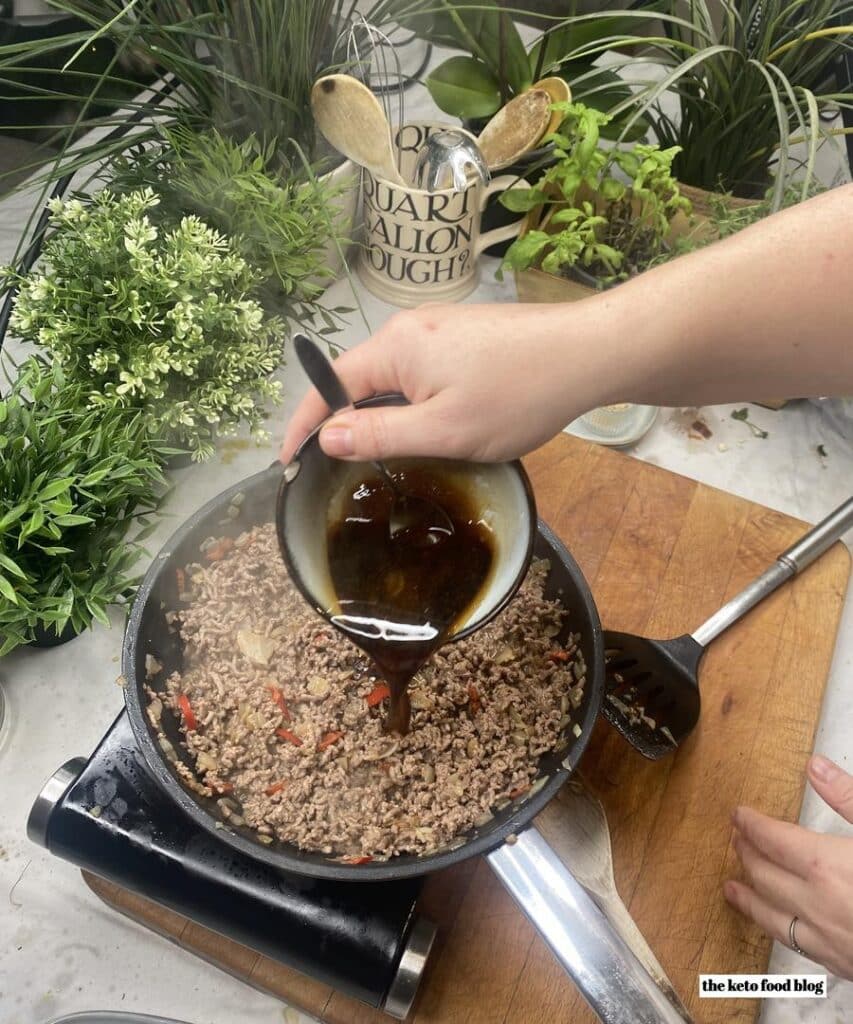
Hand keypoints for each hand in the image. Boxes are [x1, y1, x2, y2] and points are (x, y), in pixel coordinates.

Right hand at [279, 302, 611, 464]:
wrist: (588, 353)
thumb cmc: (517, 395)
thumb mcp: (442, 430)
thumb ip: (379, 434)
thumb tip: (326, 437)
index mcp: (394, 347)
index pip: (328, 386)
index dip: (304, 426)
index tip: (287, 462)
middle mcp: (408, 329)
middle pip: (358, 381)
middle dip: (346, 423)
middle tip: (342, 471)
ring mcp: (439, 329)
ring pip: (392, 379)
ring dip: (384, 416)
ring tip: (390, 456)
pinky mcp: (464, 337)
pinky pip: (421, 373)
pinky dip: (413, 403)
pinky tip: (434, 427)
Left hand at [725, 755, 852, 979]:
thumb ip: (848, 798)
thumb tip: (815, 767)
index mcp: (825, 865)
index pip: (772, 839)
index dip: (752, 825)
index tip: (739, 816)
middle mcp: (817, 904)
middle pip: (764, 875)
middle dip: (747, 854)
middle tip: (736, 840)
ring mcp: (827, 940)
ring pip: (771, 916)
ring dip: (749, 897)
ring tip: (732, 886)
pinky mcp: (840, 964)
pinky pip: (793, 944)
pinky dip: (774, 928)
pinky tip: (775, 924)